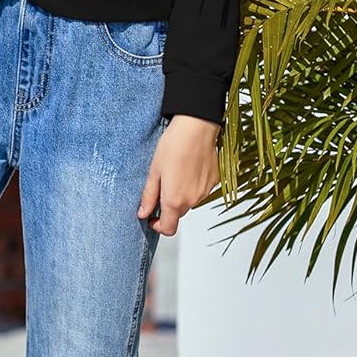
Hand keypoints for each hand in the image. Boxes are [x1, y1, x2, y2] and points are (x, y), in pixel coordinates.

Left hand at [137, 115, 222, 236]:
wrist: (196, 128)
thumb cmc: (174, 145)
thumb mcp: (154, 171)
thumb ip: (148, 196)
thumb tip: (143, 213)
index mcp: (174, 200)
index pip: (168, 229)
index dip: (158, 226)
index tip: (152, 216)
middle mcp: (192, 200)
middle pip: (178, 214)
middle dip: (168, 206)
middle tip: (161, 186)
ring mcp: (204, 192)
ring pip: (189, 202)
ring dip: (181, 195)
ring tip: (175, 172)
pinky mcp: (213, 182)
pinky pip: (200, 191)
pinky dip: (193, 185)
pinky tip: (188, 168)